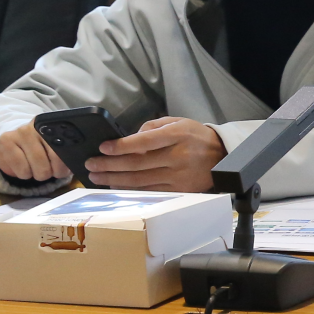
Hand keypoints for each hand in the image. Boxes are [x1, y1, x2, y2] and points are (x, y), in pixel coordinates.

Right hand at [0, 122, 68, 183]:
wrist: (13, 145)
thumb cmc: (41, 149)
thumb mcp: (57, 149)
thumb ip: (69, 153)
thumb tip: (83, 163)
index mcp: (55, 127)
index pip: (68, 147)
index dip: (66, 163)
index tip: (65, 169)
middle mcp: (38, 126)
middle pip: (55, 158)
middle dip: (55, 172)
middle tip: (51, 172)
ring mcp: (21, 131)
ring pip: (39, 166)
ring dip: (39, 174)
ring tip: (37, 170)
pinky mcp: (6, 141)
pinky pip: (22, 169)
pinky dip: (25, 175)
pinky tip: (25, 168)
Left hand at [84, 117, 227, 191]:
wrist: (222, 156)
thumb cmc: (196, 137)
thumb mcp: (178, 122)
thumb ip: (153, 127)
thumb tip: (131, 139)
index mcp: (177, 136)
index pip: (144, 142)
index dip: (121, 146)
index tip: (103, 147)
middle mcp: (178, 156)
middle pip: (137, 163)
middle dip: (109, 165)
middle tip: (91, 164)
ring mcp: (179, 176)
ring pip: (140, 180)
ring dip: (114, 179)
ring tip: (97, 176)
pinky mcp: (180, 190)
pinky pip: (150, 191)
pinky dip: (130, 190)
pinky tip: (116, 186)